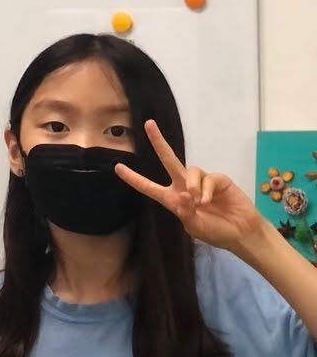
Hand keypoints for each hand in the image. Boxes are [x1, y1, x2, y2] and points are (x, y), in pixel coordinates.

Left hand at [117, 120, 266, 253]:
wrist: (240, 232)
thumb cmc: (215, 231)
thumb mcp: (194, 226)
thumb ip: (185, 212)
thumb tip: (183, 195)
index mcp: (172, 199)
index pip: (148, 187)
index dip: (133, 178)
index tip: (117, 168)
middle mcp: (184, 186)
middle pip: (168, 160)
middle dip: (158, 142)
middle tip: (148, 124)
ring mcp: (201, 181)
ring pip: (189, 170)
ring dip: (192, 185)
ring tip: (199, 202)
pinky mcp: (218, 180)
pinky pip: (208, 178)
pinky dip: (206, 189)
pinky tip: (209, 201)